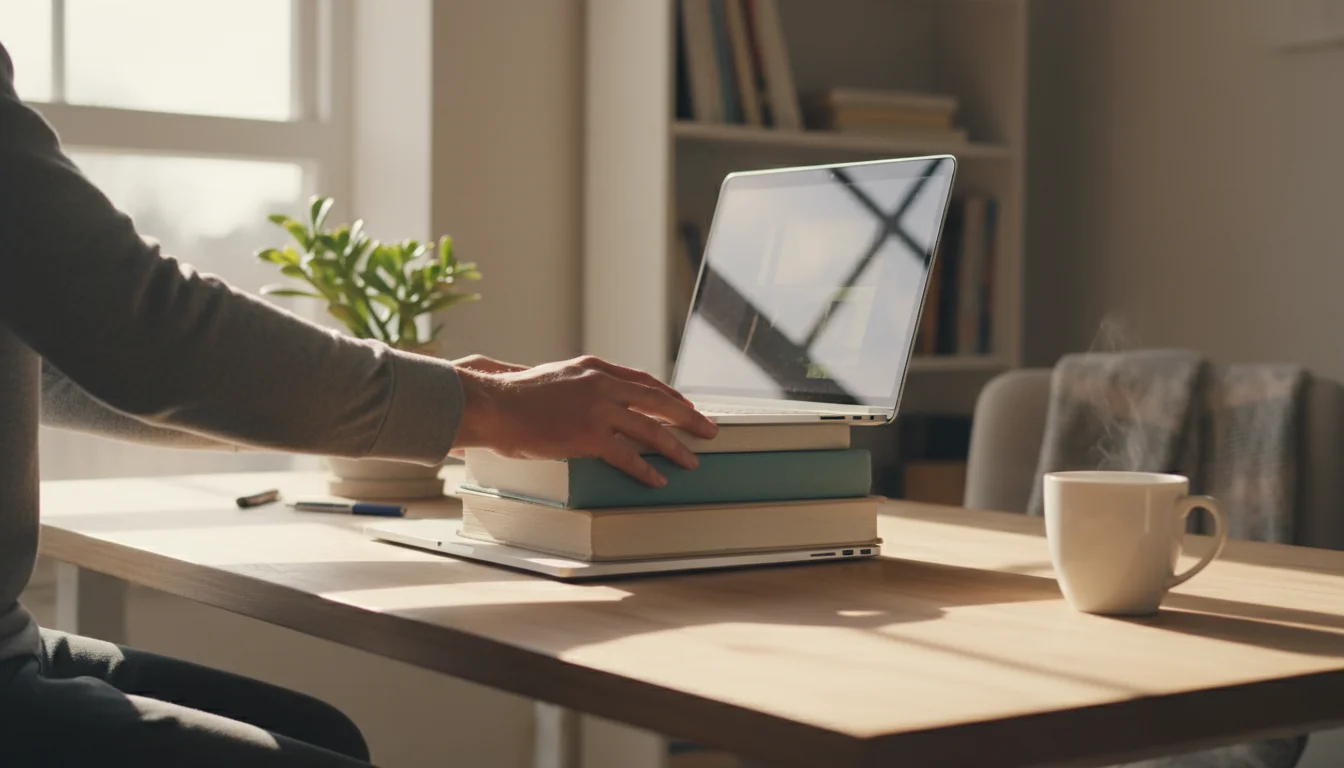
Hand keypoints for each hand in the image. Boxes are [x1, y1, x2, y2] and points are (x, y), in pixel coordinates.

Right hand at [453, 355, 716, 486]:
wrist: (494, 404)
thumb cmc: (514, 397)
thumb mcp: (553, 377)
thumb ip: (577, 384)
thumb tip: (586, 396)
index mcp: (594, 368)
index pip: (643, 380)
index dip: (668, 395)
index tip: (684, 405)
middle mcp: (601, 383)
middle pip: (658, 400)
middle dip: (687, 416)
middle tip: (709, 428)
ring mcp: (598, 408)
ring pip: (650, 428)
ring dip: (675, 446)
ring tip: (692, 460)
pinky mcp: (589, 434)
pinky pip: (627, 455)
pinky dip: (646, 469)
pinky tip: (658, 479)